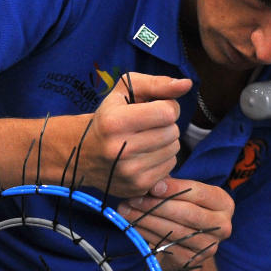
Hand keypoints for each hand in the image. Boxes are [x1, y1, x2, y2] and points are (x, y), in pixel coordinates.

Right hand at [75, 73, 190, 197]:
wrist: (83, 153)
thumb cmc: (109, 117)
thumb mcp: (124, 91)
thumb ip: (157, 84)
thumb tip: (187, 84)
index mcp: (114, 122)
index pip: (167, 112)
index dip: (167, 107)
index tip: (154, 108)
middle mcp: (120, 149)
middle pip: (172, 132)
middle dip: (166, 126)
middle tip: (147, 126)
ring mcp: (129, 171)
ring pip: (174, 150)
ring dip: (165, 143)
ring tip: (145, 141)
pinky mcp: (137, 186)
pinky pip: (170, 167)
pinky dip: (162, 159)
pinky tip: (144, 156)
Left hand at [116, 176, 233, 270]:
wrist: (187, 244)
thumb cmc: (184, 209)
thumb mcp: (183, 194)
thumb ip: (171, 186)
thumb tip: (151, 183)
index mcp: (224, 203)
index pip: (199, 193)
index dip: (174, 189)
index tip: (152, 187)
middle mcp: (223, 226)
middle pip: (187, 213)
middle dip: (157, 206)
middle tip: (132, 200)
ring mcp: (209, 246)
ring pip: (175, 231)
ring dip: (147, 220)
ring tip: (127, 211)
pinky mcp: (192, 260)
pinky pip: (167, 246)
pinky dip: (147, 235)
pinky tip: (134, 226)